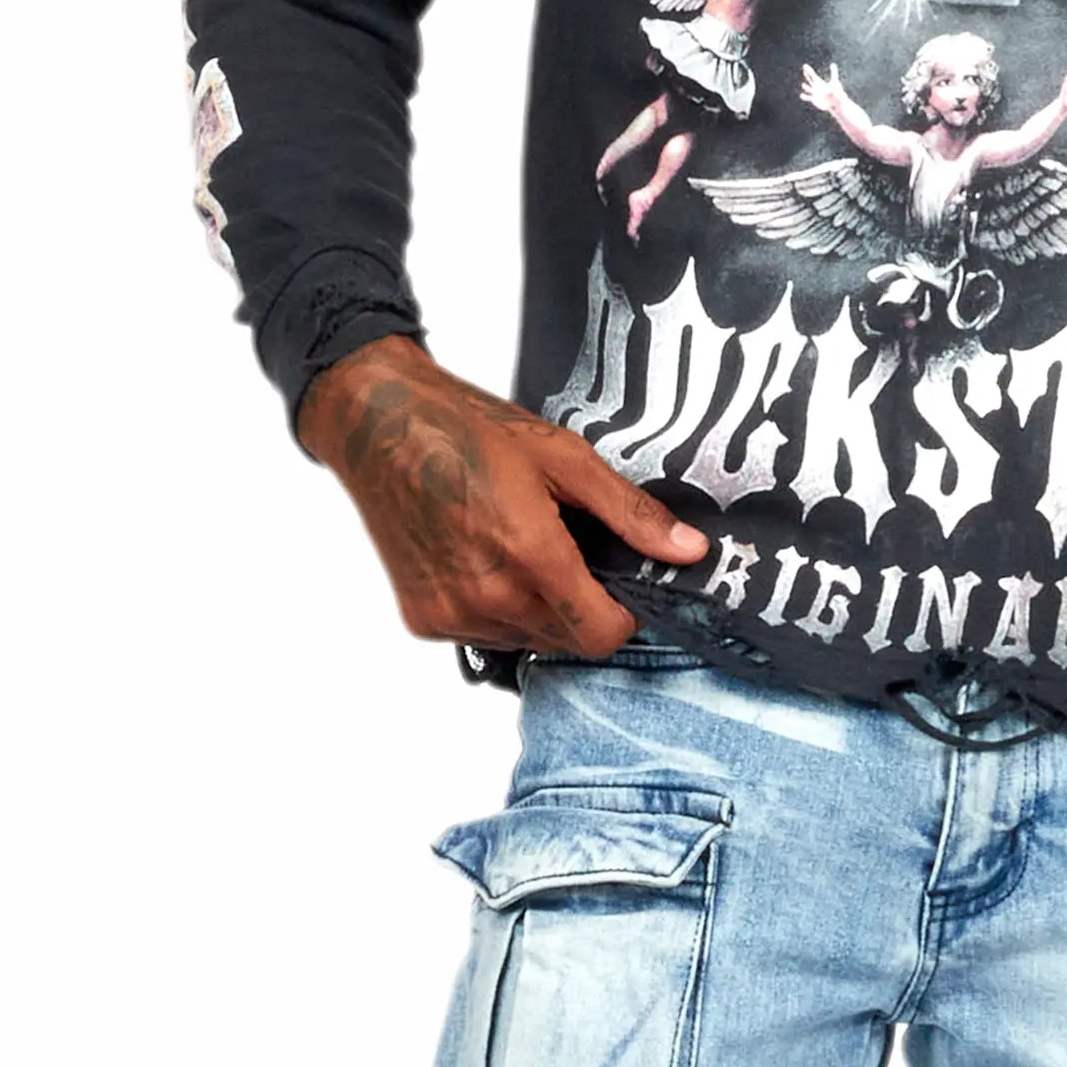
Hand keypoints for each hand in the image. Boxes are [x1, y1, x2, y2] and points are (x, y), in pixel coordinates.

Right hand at [296, 335, 705, 657]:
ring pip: (525, 640)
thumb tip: (688, 550)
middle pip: (567, 640)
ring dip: (537, 609)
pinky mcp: (422, 620)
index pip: (602, 635)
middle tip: (568, 550)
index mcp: (531, 558)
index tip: (620, 583)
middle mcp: (489, 599)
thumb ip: (629, 514)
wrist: (377, 426)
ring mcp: (451, 614)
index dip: (623, 614)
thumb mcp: (564, 458)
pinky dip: (494, 608)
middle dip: (581, 606)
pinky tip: (481, 557)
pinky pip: (482, 634)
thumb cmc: (466, 430)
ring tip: (518, 547)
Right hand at [801, 61, 837, 104]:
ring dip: (806, 87)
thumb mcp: (834, 81)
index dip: (808, 70)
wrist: (835, 101)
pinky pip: (808, 98)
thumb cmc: (835, 91)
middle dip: (807, 75)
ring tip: (804, 84)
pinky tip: (801, 95)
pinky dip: (805, 97)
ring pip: (808, 89)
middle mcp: (816, 87)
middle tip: (804, 70)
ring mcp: (814, 93)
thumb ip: (834, 72)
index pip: (812, 75)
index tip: (805, 65)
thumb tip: (833, 64)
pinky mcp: (814, 100)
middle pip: (810, 80)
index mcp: (819, 82)